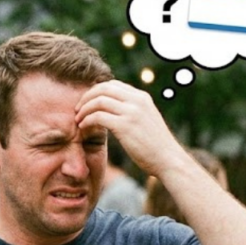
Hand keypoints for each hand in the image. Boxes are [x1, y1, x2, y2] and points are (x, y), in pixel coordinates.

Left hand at [74, 80, 189, 176]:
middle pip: (103, 88)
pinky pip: (98, 117)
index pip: (112, 85)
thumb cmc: (155, 146)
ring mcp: (132, 112)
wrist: (168, 160)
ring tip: (78, 120)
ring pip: (98, 101)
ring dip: (84, 110)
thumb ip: (132, 111)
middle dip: (86, 97)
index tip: (86, 103)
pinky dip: (87, 120)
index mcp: (142, 97)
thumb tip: (114, 110)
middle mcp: (137, 100)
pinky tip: (82, 128)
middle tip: (77, 109)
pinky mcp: (125, 126)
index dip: (95, 92)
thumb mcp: (146, 120)